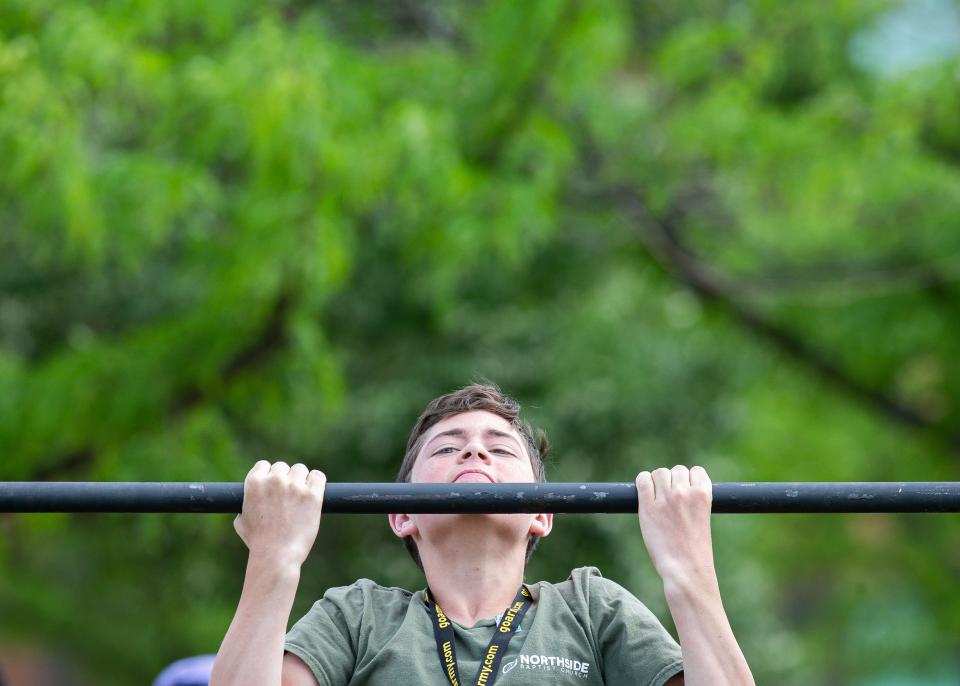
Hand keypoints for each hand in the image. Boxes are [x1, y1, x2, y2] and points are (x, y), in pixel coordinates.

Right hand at [233, 460, 325, 568]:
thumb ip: (246, 505)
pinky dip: (316, 482)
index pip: (264, 465)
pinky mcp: (313, 494)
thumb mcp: (242, 522)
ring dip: (301, 480)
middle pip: (283, 467)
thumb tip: (250, 501)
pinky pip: (318, 476)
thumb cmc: (258, 542)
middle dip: (285, 479)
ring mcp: (295, 486)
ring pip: (300, 470)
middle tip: (287, 496)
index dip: (269, 476)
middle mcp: (275, 480)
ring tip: (300, 497)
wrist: (276, 555)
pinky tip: (314, 491)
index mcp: (254, 482)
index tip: (273, 487)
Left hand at [635, 465, 715, 586]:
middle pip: (676, 470)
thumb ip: (694, 499)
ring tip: (659, 499)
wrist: (685, 568)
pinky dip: (643, 482)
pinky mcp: (648, 506)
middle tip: (671, 500)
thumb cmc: (695, 549)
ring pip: (659, 473)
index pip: (696, 471)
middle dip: (674, 481)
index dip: (690, 480)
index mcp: (703, 495)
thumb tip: (677, 484)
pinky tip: (646, 494)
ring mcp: (665, 498)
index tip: (686, 492)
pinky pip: (642, 480)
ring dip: (658, 482)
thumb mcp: (703, 518)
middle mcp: (684, 492)